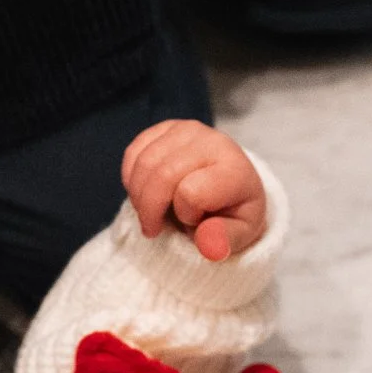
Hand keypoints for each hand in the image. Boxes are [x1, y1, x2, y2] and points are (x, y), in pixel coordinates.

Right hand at [121, 120, 267, 260]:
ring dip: (139, 196)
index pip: (191, 193)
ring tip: (151, 212)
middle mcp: (211, 141)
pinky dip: (132, 179)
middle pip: (161, 176)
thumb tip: (207, 244)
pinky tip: (145, 192)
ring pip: (143, 164)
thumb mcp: (240, 235)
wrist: (231, 185)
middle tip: (154, 227)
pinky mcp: (165, 128)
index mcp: (234, 169)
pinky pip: (133, 153)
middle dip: (150, 209)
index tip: (195, 221)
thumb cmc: (233, 212)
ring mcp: (186, 130)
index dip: (186, 215)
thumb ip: (224, 241)